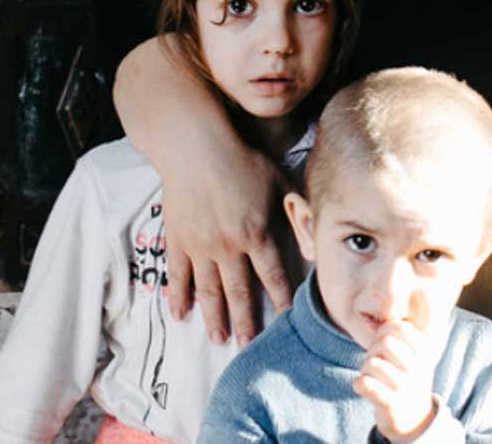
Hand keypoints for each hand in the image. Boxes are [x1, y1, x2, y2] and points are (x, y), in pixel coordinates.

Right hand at [157, 140, 291, 345]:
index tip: (286, 321)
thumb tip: (314, 234)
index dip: (281, 300)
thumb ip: (295, 211)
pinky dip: (178, 296)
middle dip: (245, 322)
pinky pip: (178, 274)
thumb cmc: (241, 159)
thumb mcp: (277, 182)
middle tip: (249, 346)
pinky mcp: (177, 239)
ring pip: (209, 289)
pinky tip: (180, 314)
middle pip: (239, 292)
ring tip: (218, 338)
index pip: (273, 275)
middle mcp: (228, 246)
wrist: (194, 146)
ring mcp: (199, 245)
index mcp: (256, 233)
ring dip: (214, 316)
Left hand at [353, 292, 439, 442]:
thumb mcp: (423, 346)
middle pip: (382, 342)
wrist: (413, 417)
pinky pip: (363, 384)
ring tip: (377, 378)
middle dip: (374, 350)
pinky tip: (368, 388)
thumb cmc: (413, 373)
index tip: (390, 346)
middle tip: (381, 363)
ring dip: (367, 370)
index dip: (384, 333)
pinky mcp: (390, 404)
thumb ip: (424, 319)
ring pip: (370, 363)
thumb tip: (425, 291)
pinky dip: (360, 385)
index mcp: (425, 349)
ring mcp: (405, 387)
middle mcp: (418, 367)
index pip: (396, 326)